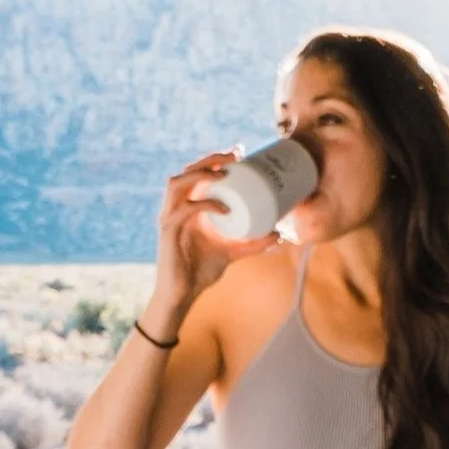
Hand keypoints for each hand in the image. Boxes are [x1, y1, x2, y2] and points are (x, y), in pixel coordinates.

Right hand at [147, 151, 275, 330]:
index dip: (215, 159)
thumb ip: (252, 243)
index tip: (240, 152)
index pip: (197, 174)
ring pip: (177, 184)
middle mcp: (175, 208)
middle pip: (187, 171)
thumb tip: (280, 234)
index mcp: (187, 207)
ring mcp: (169, 219)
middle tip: (235, 155)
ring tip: (224, 172)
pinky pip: (184, 211)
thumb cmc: (201, 272)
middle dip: (209, 159)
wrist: (181, 295)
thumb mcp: (231, 253)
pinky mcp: (168, 232)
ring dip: (200, 173)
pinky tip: (223, 207)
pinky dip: (204, 204)